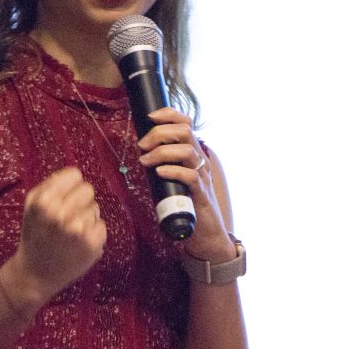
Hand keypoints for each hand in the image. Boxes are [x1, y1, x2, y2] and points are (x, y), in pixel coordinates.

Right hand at [9, 167, 106, 305]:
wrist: (35, 274)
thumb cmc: (35, 235)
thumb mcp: (31, 205)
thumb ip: (50, 184)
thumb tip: (74, 174)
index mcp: (43, 200)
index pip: (75, 175)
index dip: (71, 185)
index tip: (65, 197)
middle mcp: (60, 213)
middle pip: (88, 189)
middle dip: (80, 201)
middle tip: (68, 216)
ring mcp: (78, 229)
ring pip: (95, 208)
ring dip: (86, 218)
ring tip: (70, 233)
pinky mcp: (92, 244)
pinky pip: (101, 226)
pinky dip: (93, 233)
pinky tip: (79, 243)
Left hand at [136, 108, 236, 262]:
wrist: (206, 234)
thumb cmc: (187, 205)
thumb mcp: (174, 178)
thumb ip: (164, 165)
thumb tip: (142, 153)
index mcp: (193, 154)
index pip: (186, 123)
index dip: (169, 114)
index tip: (150, 117)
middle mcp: (200, 161)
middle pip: (185, 132)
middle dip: (160, 133)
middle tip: (142, 145)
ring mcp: (203, 177)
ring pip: (188, 151)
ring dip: (162, 152)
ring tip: (146, 160)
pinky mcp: (201, 195)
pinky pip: (190, 177)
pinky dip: (173, 171)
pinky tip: (160, 172)